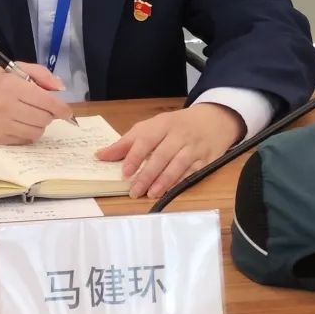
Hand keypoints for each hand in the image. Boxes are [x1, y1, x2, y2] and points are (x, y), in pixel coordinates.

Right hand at [0, 63, 75, 143]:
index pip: (47, 101)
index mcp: (11, 85)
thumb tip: (60, 88)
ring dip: (39, 125)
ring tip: (29, 117)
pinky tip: (19, 125)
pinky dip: (27, 134)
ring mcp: (1, 125)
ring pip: (36, 132)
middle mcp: (7, 106)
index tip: (66, 111)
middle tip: (42, 110)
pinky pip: (24, 141)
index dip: (62, 108)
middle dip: (49, 115)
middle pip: (44, 118)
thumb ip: (38, 74)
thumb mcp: (10, 70)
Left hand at [96, 103, 244, 199]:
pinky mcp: (207, 159)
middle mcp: (179, 135)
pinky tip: (171, 191)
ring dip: (164, 181)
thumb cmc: (175, 125)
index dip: (135, 155)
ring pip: (178, 165)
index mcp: (163, 124)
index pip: (147, 139)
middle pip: (162, 155)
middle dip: (147, 174)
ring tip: (150, 193)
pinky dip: (181, 182)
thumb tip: (101, 155)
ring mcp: (194, 147)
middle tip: (134, 191)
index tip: (125, 172)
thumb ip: (127, 142)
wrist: (213, 120)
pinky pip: (193, 172)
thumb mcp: (152, 127)